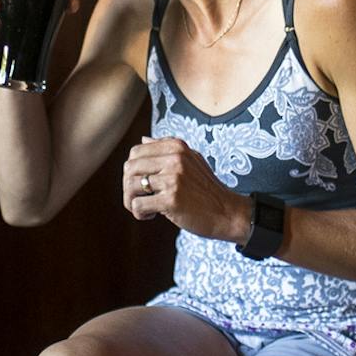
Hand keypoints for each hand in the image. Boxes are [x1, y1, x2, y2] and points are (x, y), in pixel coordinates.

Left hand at [122, 137, 246, 241]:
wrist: (227, 213)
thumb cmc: (206, 189)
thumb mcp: (192, 160)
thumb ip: (167, 148)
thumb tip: (143, 139)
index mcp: (177, 147)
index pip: (136, 152)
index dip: (132, 170)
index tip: (142, 184)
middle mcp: (175, 158)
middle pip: (129, 168)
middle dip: (128, 186)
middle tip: (139, 198)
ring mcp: (173, 179)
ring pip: (130, 185)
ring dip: (131, 201)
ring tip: (145, 209)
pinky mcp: (172, 200)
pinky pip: (138, 204)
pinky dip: (139, 213)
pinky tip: (151, 216)